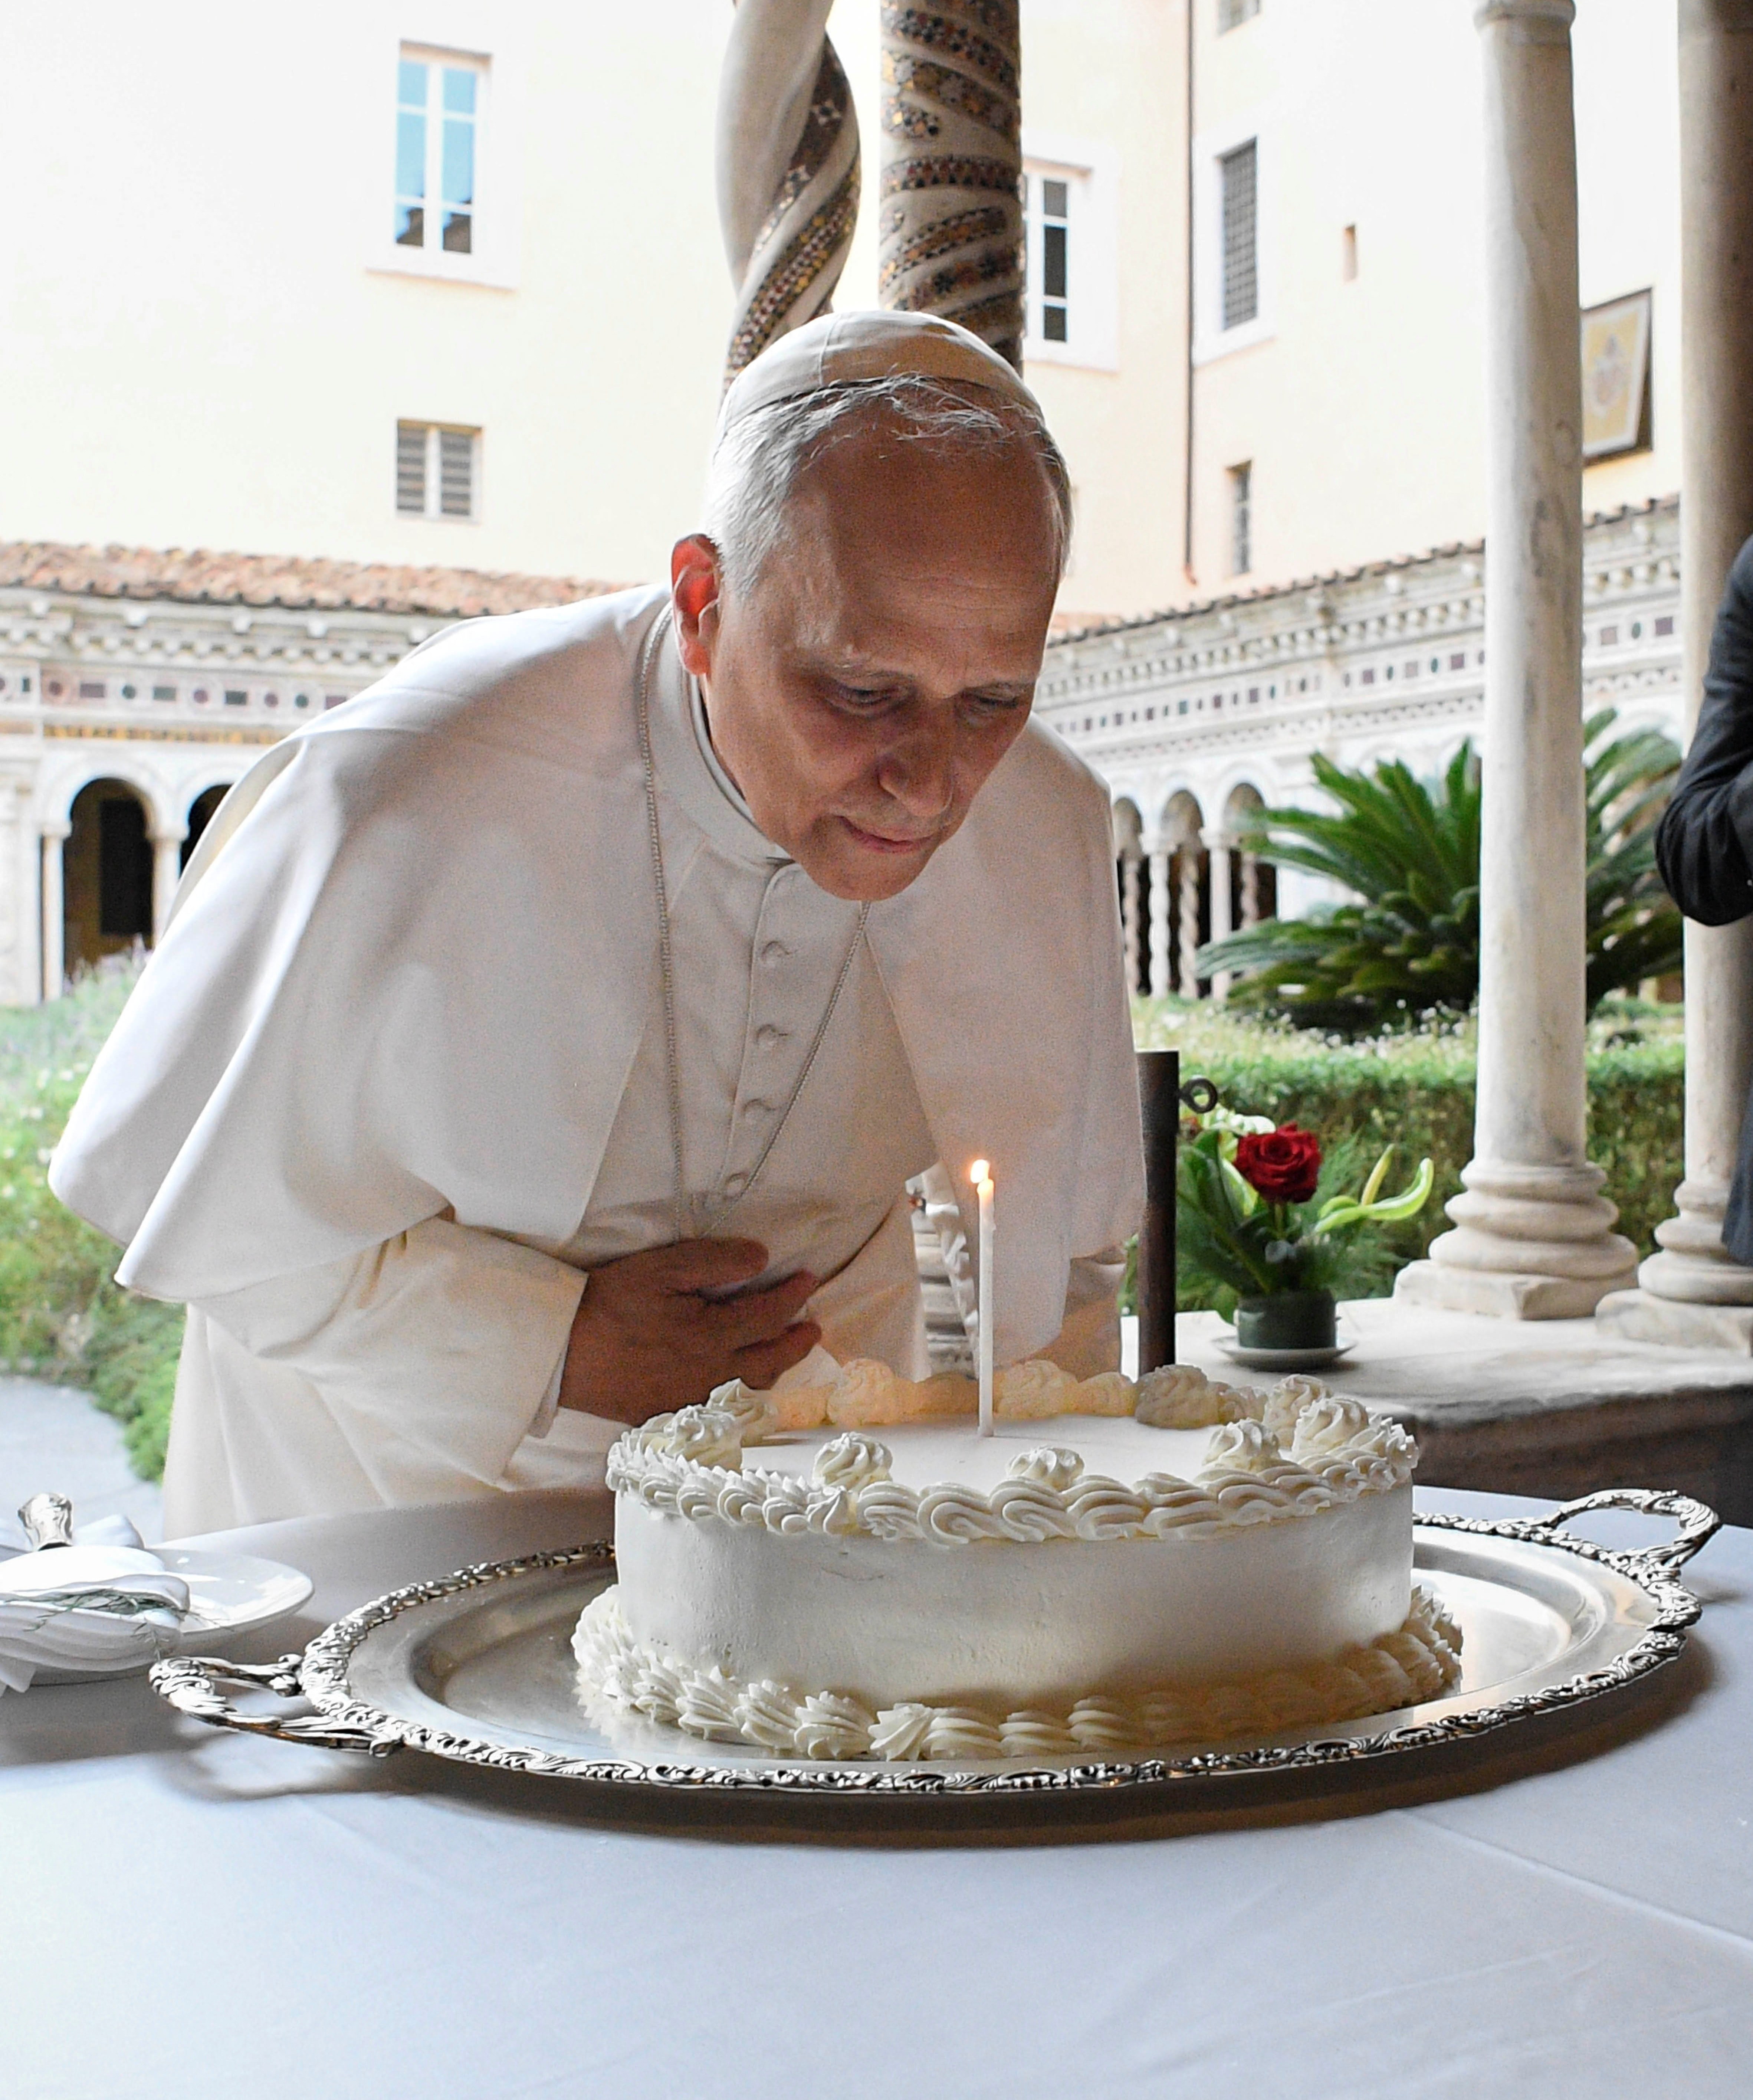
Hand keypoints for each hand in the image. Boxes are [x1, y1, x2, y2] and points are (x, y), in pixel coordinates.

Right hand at [558, 1238, 820, 1425]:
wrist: (561, 1353)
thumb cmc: (609, 1304)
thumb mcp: (661, 1268)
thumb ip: (715, 1261)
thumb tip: (761, 1258)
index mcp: (711, 1335)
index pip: (769, 1315)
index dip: (794, 1296)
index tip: (810, 1281)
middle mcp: (710, 1373)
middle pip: (770, 1360)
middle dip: (797, 1343)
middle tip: (814, 1328)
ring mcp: (691, 1399)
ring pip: (750, 1389)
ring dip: (777, 1371)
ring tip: (786, 1356)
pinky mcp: (669, 1413)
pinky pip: (722, 1409)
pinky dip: (744, 1396)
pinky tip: (743, 1387)